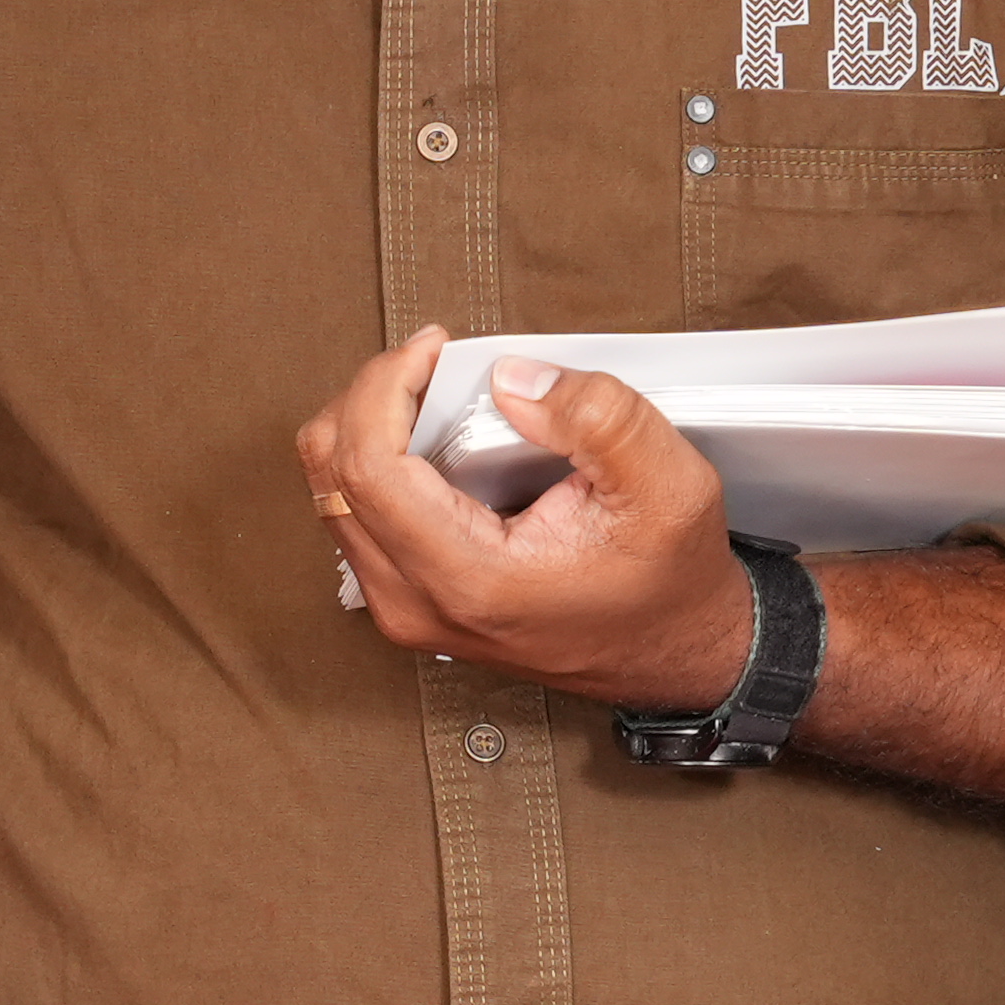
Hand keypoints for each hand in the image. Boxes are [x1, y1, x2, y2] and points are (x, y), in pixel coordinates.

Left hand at [300, 326, 757, 709]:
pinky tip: (433, 441)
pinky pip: (356, 515)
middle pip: (331, 474)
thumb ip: (597, 417)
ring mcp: (404, 610)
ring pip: (331, 493)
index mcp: (469, 579)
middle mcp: (418, 603)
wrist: (674, 653)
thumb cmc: (668, 580)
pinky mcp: (408, 602)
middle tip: (434, 366)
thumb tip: (510, 377)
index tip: (433, 350)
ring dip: (370, 427)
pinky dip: (379, 461)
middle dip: (372, 397)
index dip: (385, 387)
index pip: (366, 468)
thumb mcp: (669, 484)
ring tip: (435, 397)